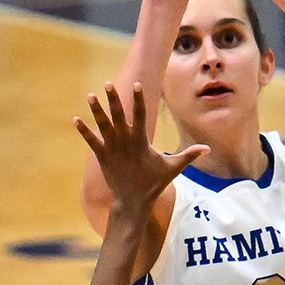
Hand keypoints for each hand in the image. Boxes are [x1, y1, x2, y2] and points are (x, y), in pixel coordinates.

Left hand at [75, 83, 205, 212]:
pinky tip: (76, 119)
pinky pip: (91, 141)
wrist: (133, 201)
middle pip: (119, 116)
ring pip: (103, 126)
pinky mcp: (102, 157)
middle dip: (114, 99)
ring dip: (96, 110)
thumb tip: (207, 148)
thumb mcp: (173, 167)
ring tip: (90, 95)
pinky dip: (84, 131)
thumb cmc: (154, 183)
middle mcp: (125, 142)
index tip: (137, 84)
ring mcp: (112, 149)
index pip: (140, 115)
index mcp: (141, 141)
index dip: (138, 99)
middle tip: (108, 83)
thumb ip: (189, 155)